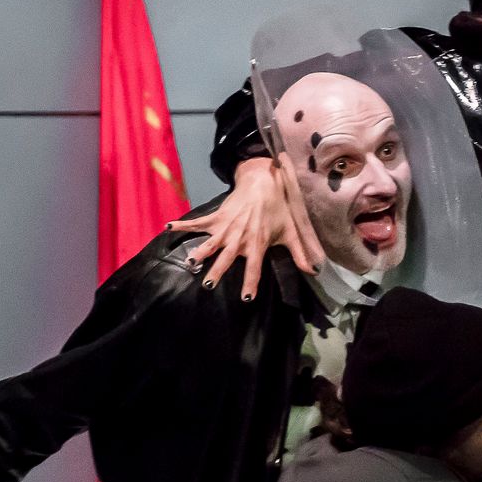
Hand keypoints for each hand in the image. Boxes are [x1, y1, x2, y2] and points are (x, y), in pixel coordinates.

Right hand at [183, 156, 320, 299]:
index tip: (245, 299)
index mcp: (257, 244)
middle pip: (226, 259)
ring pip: (210, 244)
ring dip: (199, 253)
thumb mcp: (291, 232)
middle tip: (207, 285)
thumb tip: (313, 271)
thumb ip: (300, 254)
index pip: (254, 268)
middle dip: (217, 271)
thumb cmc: (278, 209)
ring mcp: (225, 227)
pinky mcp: (216, 217)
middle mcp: (239, 238)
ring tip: (190, 263)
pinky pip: (197, 223)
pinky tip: (167, 228)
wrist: (263, 182)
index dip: (251, 283)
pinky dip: (182, 225)